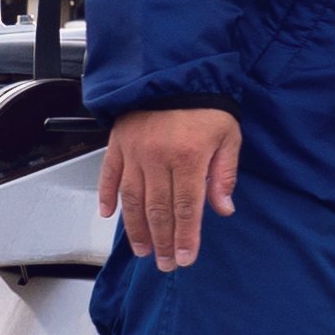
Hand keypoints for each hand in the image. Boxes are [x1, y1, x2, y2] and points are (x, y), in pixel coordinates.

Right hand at [101, 105, 241, 267]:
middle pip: (159, 210)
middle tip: (165, 263)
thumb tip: (223, 209)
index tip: (185, 258)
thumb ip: (224, 174)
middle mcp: (158, 158)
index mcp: (189, 157)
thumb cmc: (206, 104)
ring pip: (133, 199)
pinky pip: (109, 174)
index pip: (187, 207)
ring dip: (136, 229)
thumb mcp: (228, 136)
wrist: (175, 70)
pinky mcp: (118, 143)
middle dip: (163, 241)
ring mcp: (135, 152)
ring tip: (142, 250)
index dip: (186, 237)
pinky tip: (107, 215)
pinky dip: (106, 196)